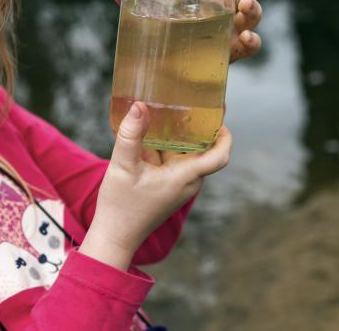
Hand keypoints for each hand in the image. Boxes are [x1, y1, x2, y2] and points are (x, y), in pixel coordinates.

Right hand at [80, 103, 231, 269]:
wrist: (114, 235)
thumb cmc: (120, 206)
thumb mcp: (123, 166)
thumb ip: (131, 135)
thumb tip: (139, 106)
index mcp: (184, 177)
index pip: (219, 156)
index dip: (224, 135)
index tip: (217, 116)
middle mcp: (187, 182)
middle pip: (201, 150)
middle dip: (195, 128)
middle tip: (186, 103)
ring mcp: (177, 186)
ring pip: (183, 154)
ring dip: (176, 137)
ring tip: (165, 111)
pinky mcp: (166, 187)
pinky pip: (171, 162)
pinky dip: (163, 148)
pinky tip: (148, 134)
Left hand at [108, 0, 262, 62]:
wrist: (163, 70)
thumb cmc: (161, 36)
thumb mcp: (149, 15)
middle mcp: (224, 15)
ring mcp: (229, 35)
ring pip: (252, 19)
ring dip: (254, 10)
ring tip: (245, 6)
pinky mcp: (229, 56)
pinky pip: (250, 48)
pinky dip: (253, 41)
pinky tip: (246, 38)